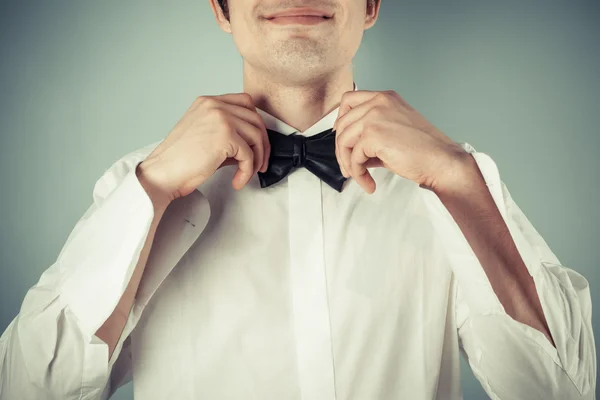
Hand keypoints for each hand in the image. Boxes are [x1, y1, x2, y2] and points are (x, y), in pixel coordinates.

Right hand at [138, 93, 269, 202]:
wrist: (163, 173)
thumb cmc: (180, 161)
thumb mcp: (206, 138)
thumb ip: (229, 134)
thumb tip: (253, 144)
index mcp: (208, 102)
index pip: (245, 102)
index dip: (255, 123)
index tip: (257, 142)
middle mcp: (214, 106)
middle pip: (255, 118)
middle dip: (262, 143)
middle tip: (260, 162)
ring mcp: (220, 118)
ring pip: (256, 136)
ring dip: (257, 159)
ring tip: (248, 173)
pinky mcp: (225, 136)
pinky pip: (249, 154)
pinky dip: (247, 171)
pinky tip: (237, 181)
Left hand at [333, 90, 468, 193]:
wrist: (441, 161)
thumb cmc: (422, 150)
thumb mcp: (392, 132)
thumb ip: (370, 134)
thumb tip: (349, 150)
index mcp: (385, 98)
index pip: (349, 100)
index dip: (340, 120)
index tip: (341, 138)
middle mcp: (378, 102)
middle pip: (342, 123)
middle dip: (341, 149)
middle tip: (348, 167)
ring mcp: (374, 116)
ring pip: (344, 141)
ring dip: (348, 163)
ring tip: (358, 177)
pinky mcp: (372, 135)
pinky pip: (353, 157)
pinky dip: (358, 173)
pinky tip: (369, 183)